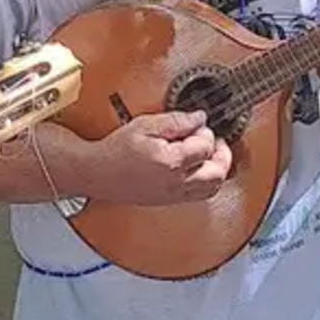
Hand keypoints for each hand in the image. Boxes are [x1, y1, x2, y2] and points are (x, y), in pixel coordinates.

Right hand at [85, 109, 234, 205]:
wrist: (96, 172)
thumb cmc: (116, 149)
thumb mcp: (146, 125)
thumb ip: (176, 120)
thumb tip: (199, 118)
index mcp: (170, 162)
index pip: (206, 147)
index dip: (207, 132)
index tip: (199, 125)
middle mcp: (175, 183)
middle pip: (217, 174)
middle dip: (222, 154)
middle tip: (216, 141)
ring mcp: (173, 195)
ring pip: (211, 189)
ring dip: (218, 170)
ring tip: (210, 154)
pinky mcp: (168, 200)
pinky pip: (198, 196)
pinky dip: (206, 182)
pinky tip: (199, 169)